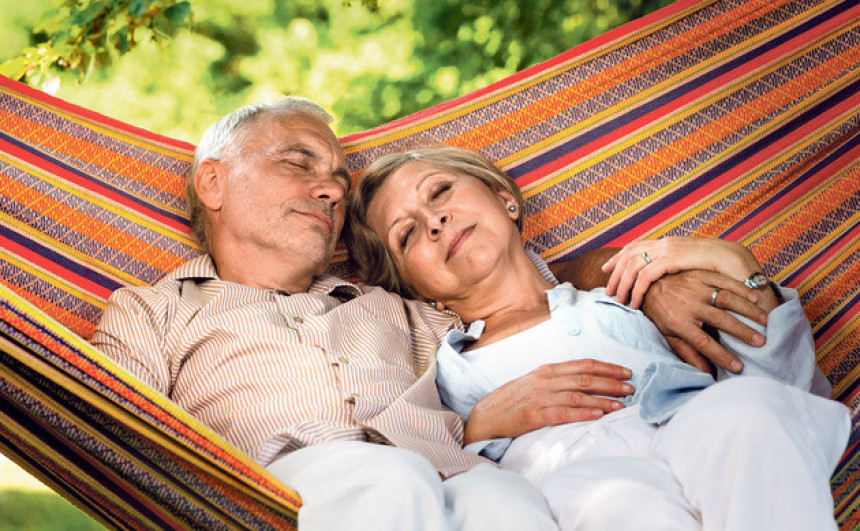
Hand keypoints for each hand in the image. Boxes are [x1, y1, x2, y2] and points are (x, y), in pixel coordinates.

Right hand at [463, 359, 633, 443]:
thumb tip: (584, 381)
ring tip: (622, 405)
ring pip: (578, 395)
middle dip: (611, 383)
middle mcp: (545, 381)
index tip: (626, 372)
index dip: (607, 368)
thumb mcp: (534, 383)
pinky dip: (583, 413)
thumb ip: (557, 380)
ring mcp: (539, 397)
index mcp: (547, 370)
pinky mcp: (533, 416)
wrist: (484, 416)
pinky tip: (598, 415)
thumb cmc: (511, 400)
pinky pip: (563, 413)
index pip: (583, 364)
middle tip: (631, 388)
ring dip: (602, 399)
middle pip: (584, 378)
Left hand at [602, 237, 759, 308]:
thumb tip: (663, 276)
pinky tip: (634, 303)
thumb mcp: (690, 264)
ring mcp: (666, 249)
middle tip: (608, 291)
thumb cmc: (717, 267)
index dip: (618, 257)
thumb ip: (675, 266)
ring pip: (632, 266)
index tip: (606, 268)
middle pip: (628, 255)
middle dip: (615, 273)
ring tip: (618, 301)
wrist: (736, 261)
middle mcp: (664, 243)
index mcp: (667, 242)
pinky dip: (636, 291)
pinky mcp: (670, 260)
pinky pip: (645, 276)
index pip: (635, 246)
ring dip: (623, 284)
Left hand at [640, 270, 768, 372]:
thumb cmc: (659, 312)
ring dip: (747, 309)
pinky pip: (724, 280)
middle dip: (743, 332)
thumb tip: (706, 373)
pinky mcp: (700, 274)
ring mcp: (696, 288)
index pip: (704, 343)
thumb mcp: (668, 335)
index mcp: (679, 323)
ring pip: (726, 298)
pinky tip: (755, 297)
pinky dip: (741, 288)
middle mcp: (689, 305)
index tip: (739, 367)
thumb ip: (687, 352)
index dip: (721, 356)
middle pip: (721, 320)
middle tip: (761, 342)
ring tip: (765, 320)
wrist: (647, 283)